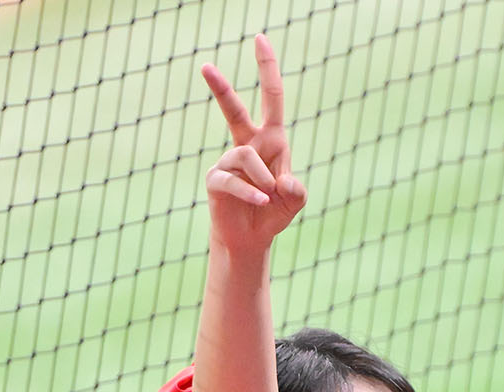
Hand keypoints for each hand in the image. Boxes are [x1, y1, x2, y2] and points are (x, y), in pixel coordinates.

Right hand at [202, 34, 306, 253]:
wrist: (252, 239)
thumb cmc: (273, 213)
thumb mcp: (295, 201)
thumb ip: (298, 190)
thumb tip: (285, 182)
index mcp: (270, 140)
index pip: (271, 99)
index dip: (268, 69)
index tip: (259, 39)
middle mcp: (248, 145)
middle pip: (234, 110)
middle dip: (221, 88)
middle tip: (205, 66)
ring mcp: (229, 162)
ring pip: (247, 156)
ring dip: (264, 178)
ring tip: (269, 196)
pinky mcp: (216, 181)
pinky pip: (234, 181)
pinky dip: (251, 193)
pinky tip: (262, 201)